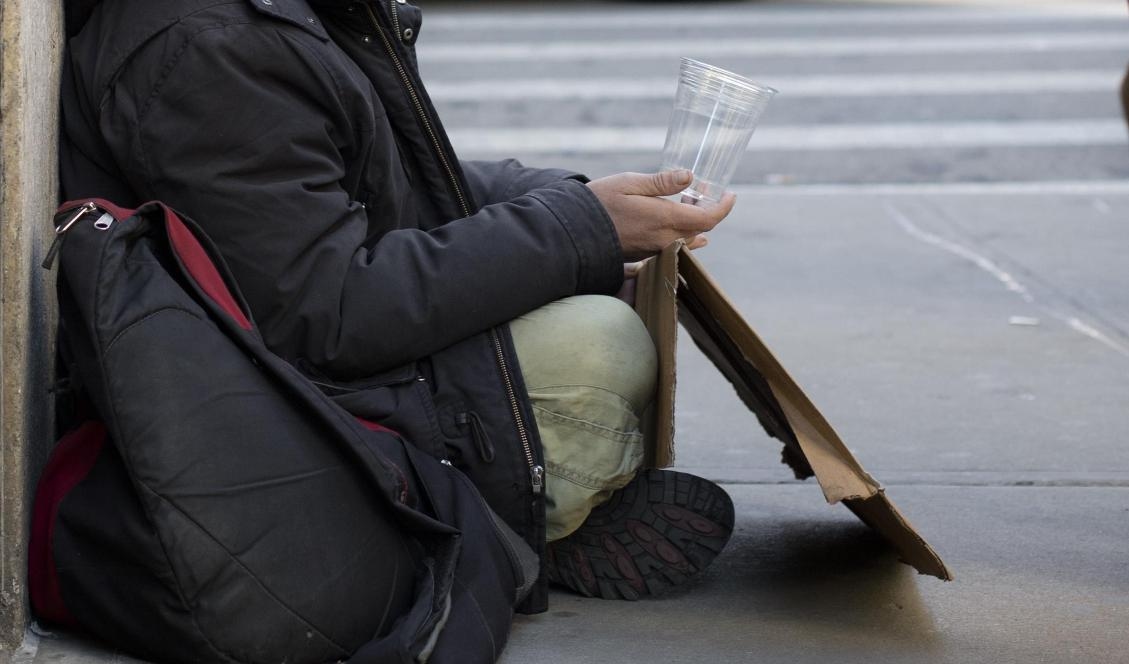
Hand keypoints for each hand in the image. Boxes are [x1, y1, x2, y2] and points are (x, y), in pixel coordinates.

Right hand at [587, 170, 735, 260]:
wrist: (574, 232)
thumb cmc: (599, 203)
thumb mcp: (630, 183)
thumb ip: (661, 182)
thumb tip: (689, 176)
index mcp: (665, 220)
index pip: (708, 219)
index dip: (724, 208)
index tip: (730, 195)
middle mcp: (664, 240)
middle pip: (699, 229)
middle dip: (707, 211)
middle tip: (703, 192)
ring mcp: (654, 250)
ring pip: (686, 238)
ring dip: (692, 221)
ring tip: (688, 201)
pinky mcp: (644, 255)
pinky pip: (671, 245)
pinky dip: (679, 231)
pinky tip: (672, 219)